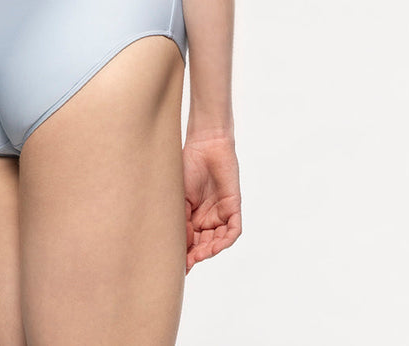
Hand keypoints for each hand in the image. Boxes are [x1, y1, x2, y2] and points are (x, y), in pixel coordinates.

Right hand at [182, 133, 241, 274]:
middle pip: (203, 244)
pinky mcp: (233, 207)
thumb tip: (181, 243)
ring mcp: (221, 213)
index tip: (174, 264)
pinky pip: (233, 230)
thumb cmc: (188, 166)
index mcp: (192, 215)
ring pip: (218, 241)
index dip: (184, 253)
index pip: (190, 240)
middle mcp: (207, 218)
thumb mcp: (180, 196)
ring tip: (198, 256)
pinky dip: (225, 240)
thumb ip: (182, 218)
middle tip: (186, 263)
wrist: (205, 145)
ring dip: (209, 250)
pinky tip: (214, 246)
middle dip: (196, 255)